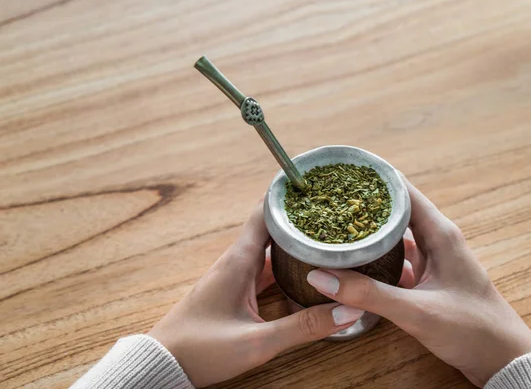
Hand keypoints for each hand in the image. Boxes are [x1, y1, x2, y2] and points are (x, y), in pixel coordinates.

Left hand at [148, 199, 363, 387]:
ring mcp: (233, 275)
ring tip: (322, 236)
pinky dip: (282, 263)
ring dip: (291, 241)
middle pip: (270, 227)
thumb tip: (348, 310)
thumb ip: (304, 327)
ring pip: (267, 248)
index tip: (313, 184)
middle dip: (298, 218)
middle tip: (329, 209)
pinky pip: (262, 267)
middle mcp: (236, 261)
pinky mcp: (232, 290)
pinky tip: (301, 271)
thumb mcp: (258, 341)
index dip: (288, 196)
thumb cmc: (201, 350)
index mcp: (239, 261)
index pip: (264, 212)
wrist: (163, 365)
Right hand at [306, 179, 530, 386]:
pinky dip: (376, 258)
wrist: (504, 361)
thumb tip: (319, 276)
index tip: (342, 171)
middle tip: (329, 200)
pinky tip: (354, 262)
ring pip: (395, 237)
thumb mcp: (416, 311)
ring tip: (334, 225)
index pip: (403, 191)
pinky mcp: (428, 279)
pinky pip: (397, 260)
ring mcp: (433, 260)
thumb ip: (367, 294)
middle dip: (364, 204)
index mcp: (440, 233)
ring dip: (369, 233)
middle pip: (395, 211)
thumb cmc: (472, 330)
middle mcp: (437, 240)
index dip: (374, 179)